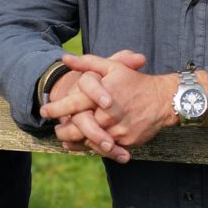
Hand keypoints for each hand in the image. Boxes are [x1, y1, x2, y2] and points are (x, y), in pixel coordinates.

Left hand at [49, 50, 194, 158]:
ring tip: (66, 140)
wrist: (164, 100)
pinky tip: (84, 146)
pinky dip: (94, 148)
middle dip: (64, 131)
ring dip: (76, 142)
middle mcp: (109, 115)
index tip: (43, 110)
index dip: (57, 108)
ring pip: (91, 141)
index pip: (74, 104)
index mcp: (102, 96)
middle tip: (56, 131)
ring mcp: (118, 130)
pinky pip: (107, 149)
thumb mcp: (113, 67)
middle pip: (79, 128)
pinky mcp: (127, 141)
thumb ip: (88, 63)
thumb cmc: (135, 82)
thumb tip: (65, 58)